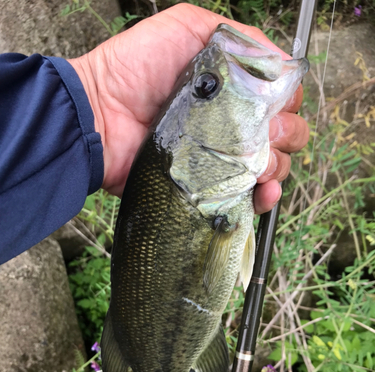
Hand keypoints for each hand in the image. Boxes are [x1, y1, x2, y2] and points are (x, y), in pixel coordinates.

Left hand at [69, 4, 308, 212]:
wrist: (99, 117)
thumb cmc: (135, 67)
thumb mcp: (187, 28)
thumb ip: (236, 38)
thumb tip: (281, 62)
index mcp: (232, 90)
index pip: (279, 98)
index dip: (286, 101)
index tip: (277, 103)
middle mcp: (231, 124)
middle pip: (283, 133)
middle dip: (285, 134)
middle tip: (266, 134)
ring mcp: (220, 158)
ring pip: (272, 165)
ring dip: (277, 165)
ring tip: (260, 165)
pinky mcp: (206, 187)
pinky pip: (248, 197)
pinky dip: (265, 197)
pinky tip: (263, 193)